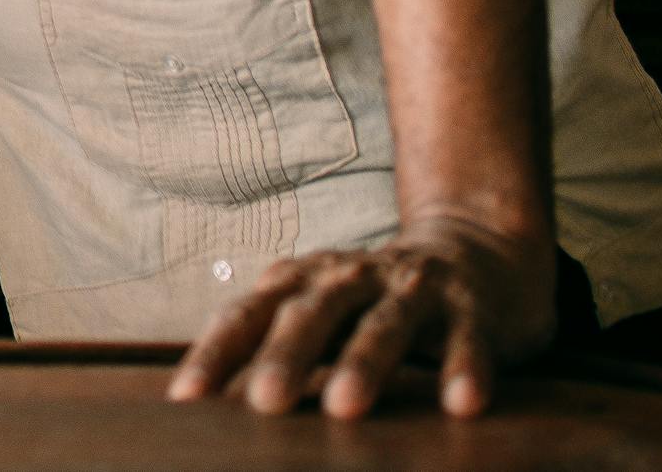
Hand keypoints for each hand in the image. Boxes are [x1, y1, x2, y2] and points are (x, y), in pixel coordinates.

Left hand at [169, 221, 552, 418]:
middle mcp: (350, 278)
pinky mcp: (471, 308)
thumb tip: (206, 410)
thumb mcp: (319, 314)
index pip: (247, 317)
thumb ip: (271, 349)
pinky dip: (463, 369)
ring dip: (363, 364)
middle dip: (285, 357)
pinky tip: (461, 404)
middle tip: (264, 403)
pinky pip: (467, 339)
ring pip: (384, 325)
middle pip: (311, 315)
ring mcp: (412, 288)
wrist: (475, 251)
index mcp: (302, 282)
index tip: (186, 400)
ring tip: (345, 407)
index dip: (215, 354)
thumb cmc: (373, 302)